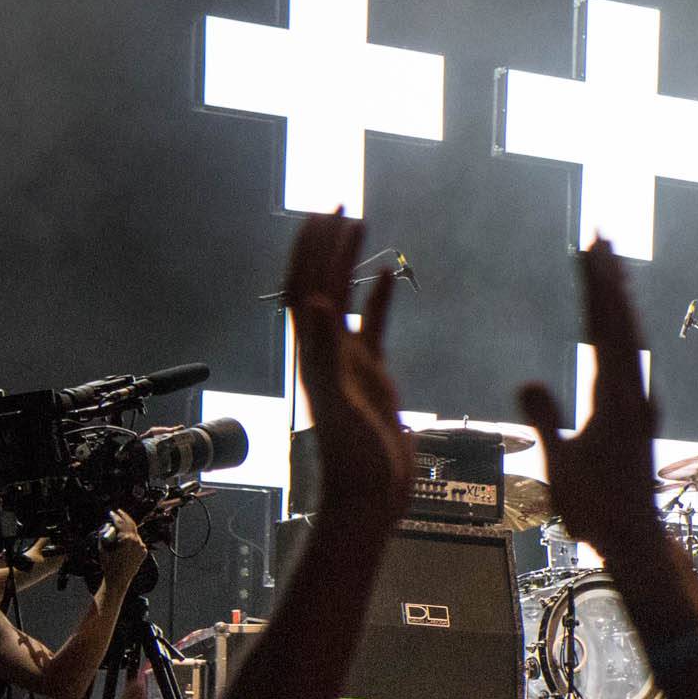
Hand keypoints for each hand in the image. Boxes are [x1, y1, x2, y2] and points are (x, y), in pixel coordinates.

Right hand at [96, 512, 147, 587]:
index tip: (112, 513)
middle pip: (131, 525)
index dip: (116, 517)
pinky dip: (131, 538)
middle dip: (124, 517)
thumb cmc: (109, 565)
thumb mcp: (103, 549)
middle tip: (118, 512)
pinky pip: (137, 541)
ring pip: (134, 533)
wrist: (118, 579)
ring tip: (120, 524)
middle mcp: (137, 541)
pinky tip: (125, 537)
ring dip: (127, 528)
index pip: (122, 524)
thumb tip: (106, 526)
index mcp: (127, 539)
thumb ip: (104, 536)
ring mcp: (142, 547)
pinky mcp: (144, 552)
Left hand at [282, 212, 410, 527]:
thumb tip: (315, 303)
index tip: (327, 211)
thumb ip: (327, 353)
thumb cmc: (353, 458)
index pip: (306, 287)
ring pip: (343, 299)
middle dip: (326, 243)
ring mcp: (348, 361)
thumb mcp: (339, 402)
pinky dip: (380, 299)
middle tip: (341, 202)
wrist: (368, 496)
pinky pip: (374, 327)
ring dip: (348, 262)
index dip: (312, 248)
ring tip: (360, 226)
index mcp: (314, 352)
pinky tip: (391, 277)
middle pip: (320, 284)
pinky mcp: (371, 376)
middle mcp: (325, 349)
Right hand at [517, 242, 667, 558]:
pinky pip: (633, 357)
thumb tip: (526, 380)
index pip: (605, 329)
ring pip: (633, 337)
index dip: (597, 288)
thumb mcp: (561, 465)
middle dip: (610, 278)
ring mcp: (641, 401)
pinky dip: (623, 328)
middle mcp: (634, 393)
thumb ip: (545, 420)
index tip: (590, 250)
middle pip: (623, 323)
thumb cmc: (594, 508)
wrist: (633, 537)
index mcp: (614, 399)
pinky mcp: (639, 412)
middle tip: (601, 235)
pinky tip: (616, 322)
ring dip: (619, 299)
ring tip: (608, 263)